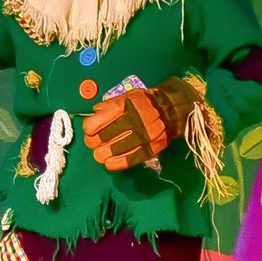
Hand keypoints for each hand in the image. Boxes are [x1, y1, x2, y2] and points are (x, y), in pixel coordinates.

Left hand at [84, 77, 198, 171]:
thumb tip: (93, 114)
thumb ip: (108, 105)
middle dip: (93, 142)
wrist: (172, 110)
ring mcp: (143, 136)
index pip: (97, 122)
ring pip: (113, 151)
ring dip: (102, 154)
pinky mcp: (151, 149)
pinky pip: (129, 160)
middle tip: (93, 143)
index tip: (89, 130)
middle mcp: (134, 121)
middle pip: (102, 138)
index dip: (89, 128)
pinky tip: (109, 162)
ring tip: (100, 153)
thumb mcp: (126, 96)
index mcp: (125, 106)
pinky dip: (115, 163)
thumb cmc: (144, 103)